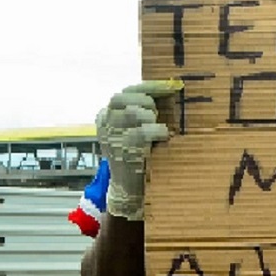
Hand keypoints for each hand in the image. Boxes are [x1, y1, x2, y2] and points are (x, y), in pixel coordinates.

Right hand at [96, 80, 179, 221]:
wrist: (128, 189)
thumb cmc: (137, 155)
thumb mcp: (133, 129)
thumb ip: (142, 112)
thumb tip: (171, 91)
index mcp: (106, 115)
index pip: (127, 91)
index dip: (150, 86)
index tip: (171, 86)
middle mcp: (105, 123)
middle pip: (124, 97)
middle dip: (146, 101)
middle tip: (157, 113)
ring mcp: (111, 136)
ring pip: (133, 112)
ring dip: (150, 116)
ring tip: (160, 128)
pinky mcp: (121, 150)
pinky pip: (141, 132)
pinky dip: (156, 131)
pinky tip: (164, 136)